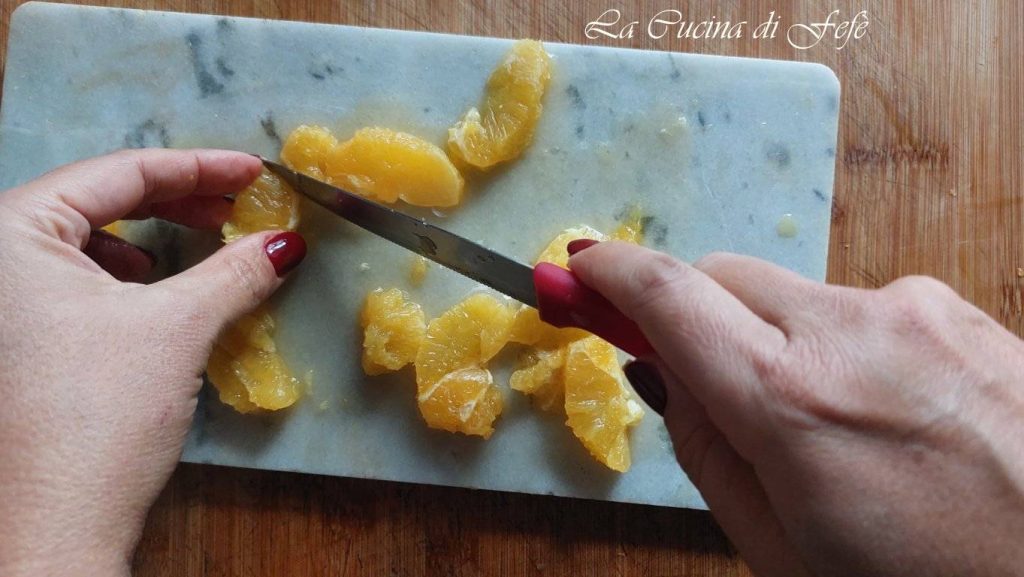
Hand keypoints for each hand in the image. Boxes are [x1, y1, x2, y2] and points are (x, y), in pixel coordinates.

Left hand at [0, 149, 305, 575]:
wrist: (53, 524)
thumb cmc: (99, 414)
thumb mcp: (178, 327)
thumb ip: (235, 271)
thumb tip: (286, 244)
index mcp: (13, 231)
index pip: (120, 173)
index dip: (198, 167)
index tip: (254, 172)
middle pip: (101, 202)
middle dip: (178, 202)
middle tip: (239, 208)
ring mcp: (4, 301)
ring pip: (89, 242)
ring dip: (155, 241)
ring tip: (204, 254)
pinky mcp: (17, 337)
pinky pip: (75, 281)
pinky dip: (128, 279)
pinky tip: (159, 299)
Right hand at [569, 242, 1023, 576]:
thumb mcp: (779, 549)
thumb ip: (704, 448)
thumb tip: (660, 370)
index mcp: (790, 401)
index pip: (668, 296)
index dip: (607, 272)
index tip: (575, 265)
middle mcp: (851, 331)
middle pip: (724, 275)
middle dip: (694, 312)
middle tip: (699, 370)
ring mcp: (916, 310)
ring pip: (797, 295)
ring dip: (778, 337)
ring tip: (829, 427)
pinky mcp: (959, 309)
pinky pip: (865, 309)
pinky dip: (845, 345)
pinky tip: (888, 414)